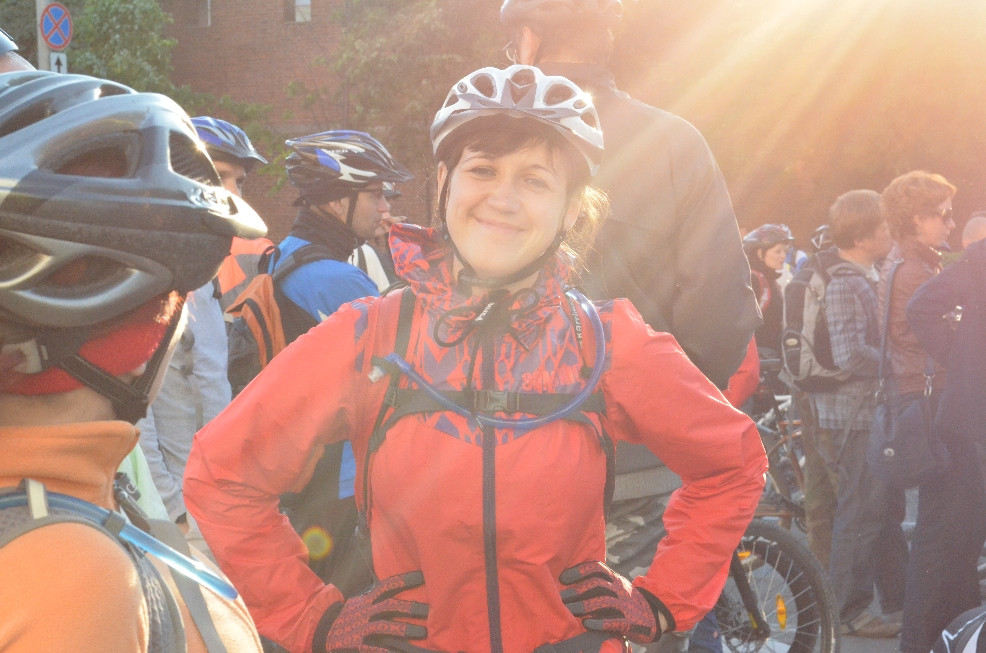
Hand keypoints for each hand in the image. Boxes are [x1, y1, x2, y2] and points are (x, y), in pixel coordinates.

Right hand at [317, 570, 434, 652]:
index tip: (423, 576)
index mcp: (367, 600)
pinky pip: (374, 649)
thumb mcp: (360, 602)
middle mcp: (365, 612)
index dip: (404, 580)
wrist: (320, 629)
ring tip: (423, 632)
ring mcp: (360, 628)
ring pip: (385, 627)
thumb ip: (376, 597)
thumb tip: (394, 589)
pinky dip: (387, 652)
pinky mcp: (356, 644)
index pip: (387, 586)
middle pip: (390, 606)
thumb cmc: (346, 616)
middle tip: (429, 610)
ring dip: (404, 629)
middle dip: (410, 608)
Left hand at [559, 561, 661, 643]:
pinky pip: (614, 622)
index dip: (579, 571)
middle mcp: (620, 588)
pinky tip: (587, 624)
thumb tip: (570, 583)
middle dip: (577, 590)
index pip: (597, 568)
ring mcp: (627, 605)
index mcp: (615, 578)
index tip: (563, 578)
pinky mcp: (631, 622)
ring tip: (570, 611)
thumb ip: (600, 583)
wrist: (654, 616)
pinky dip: (599, 623)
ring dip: (585, 606)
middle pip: (597, 585)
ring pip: (604, 602)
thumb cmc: (626, 601)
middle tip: (562, 598)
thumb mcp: (616, 586)